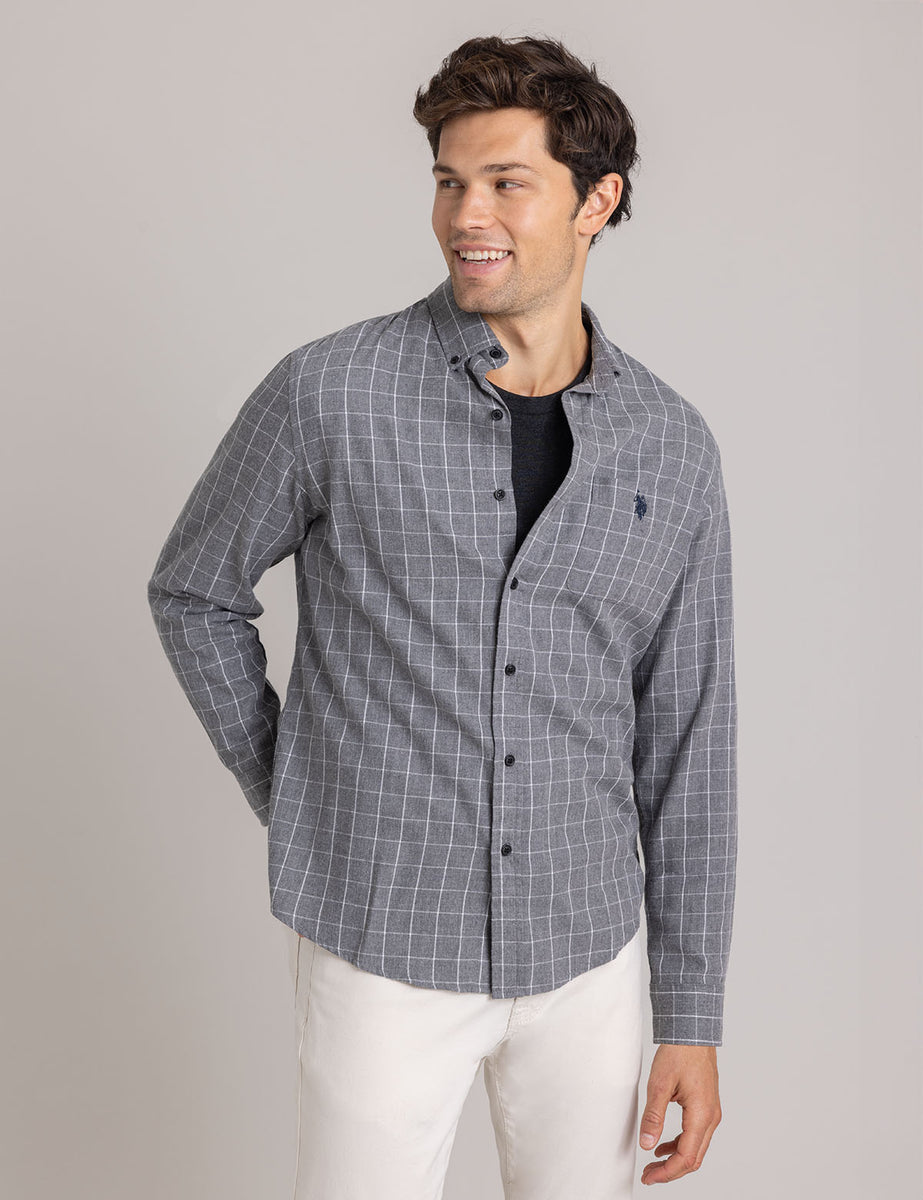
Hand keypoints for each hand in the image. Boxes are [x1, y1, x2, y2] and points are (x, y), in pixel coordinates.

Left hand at [638, 1043, 721, 1184]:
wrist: (692, 1033)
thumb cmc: (679, 1053)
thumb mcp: (659, 1084)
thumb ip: (654, 1116)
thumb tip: (647, 1144)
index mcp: (702, 1115)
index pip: (686, 1157)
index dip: (667, 1172)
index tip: (649, 1177)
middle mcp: (711, 1117)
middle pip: (694, 1159)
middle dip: (671, 1171)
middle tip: (649, 1175)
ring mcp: (711, 1113)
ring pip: (696, 1149)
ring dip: (676, 1160)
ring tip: (653, 1163)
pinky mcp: (707, 1107)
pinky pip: (696, 1135)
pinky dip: (680, 1145)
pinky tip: (663, 1145)